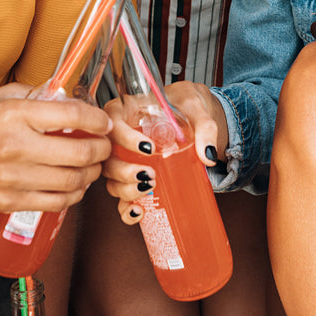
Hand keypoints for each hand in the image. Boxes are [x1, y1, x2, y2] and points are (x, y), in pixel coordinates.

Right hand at [0, 84, 110, 215]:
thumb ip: (32, 94)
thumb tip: (65, 94)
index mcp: (14, 114)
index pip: (71, 115)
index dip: (96, 119)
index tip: (102, 122)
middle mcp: (16, 146)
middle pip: (79, 153)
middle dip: (101, 149)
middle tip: (104, 146)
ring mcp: (13, 177)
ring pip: (72, 181)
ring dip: (91, 174)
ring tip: (92, 166)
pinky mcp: (10, 201)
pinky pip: (56, 202)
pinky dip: (73, 195)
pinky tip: (75, 186)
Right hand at [102, 81, 223, 224]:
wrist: (190, 115)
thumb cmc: (185, 104)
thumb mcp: (196, 107)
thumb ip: (204, 127)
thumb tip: (208, 155)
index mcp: (126, 112)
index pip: (113, 123)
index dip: (124, 138)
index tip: (149, 148)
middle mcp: (119, 137)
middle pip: (107, 157)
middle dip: (124, 171)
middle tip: (150, 174)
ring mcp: (124, 160)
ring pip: (111, 179)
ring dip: (126, 189)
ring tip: (149, 187)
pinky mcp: (133, 179)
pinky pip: (121, 198)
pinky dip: (126, 210)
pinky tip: (139, 211)